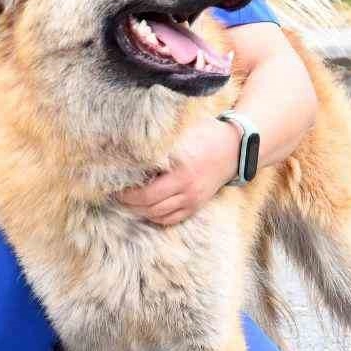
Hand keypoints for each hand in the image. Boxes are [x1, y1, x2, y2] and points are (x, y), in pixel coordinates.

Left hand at [115, 116, 239, 226]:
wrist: (235, 148)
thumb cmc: (206, 133)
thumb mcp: (182, 132)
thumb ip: (160, 139)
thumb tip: (129, 138)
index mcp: (180, 170)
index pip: (146, 193)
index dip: (127, 194)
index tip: (115, 186)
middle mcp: (186, 188)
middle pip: (150, 206)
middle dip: (129, 204)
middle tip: (116, 196)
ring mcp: (193, 199)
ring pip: (159, 215)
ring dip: (140, 211)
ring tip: (128, 202)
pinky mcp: (197, 204)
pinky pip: (172, 219)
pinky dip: (156, 217)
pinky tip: (146, 209)